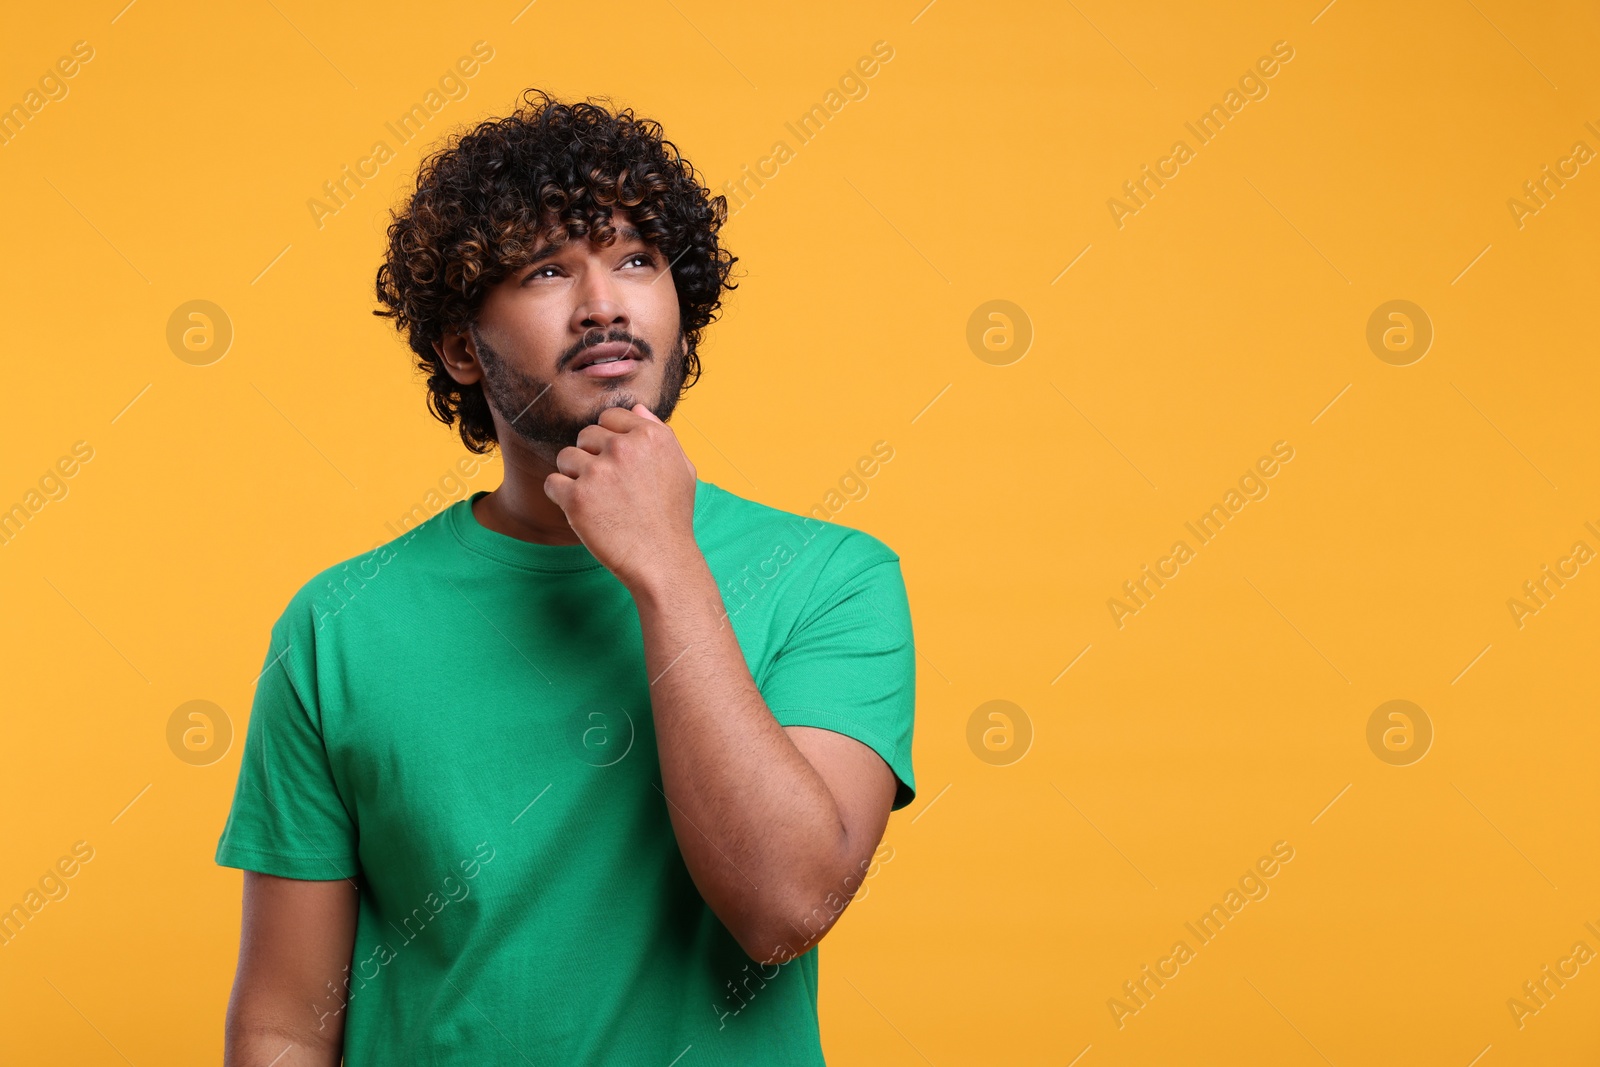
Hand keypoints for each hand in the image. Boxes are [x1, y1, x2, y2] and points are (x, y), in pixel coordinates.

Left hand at [543, 404, 699, 591]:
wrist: (662, 561)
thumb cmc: (672, 517)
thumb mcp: (682, 469)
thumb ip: (660, 434)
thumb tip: (635, 408)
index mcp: (650, 436)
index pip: (610, 418)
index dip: (611, 441)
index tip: (618, 465)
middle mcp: (624, 448)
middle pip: (585, 435)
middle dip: (592, 457)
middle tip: (609, 488)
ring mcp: (598, 472)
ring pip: (566, 457)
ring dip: (575, 476)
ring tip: (597, 501)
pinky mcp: (576, 498)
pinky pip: (552, 483)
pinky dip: (561, 497)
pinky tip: (583, 512)